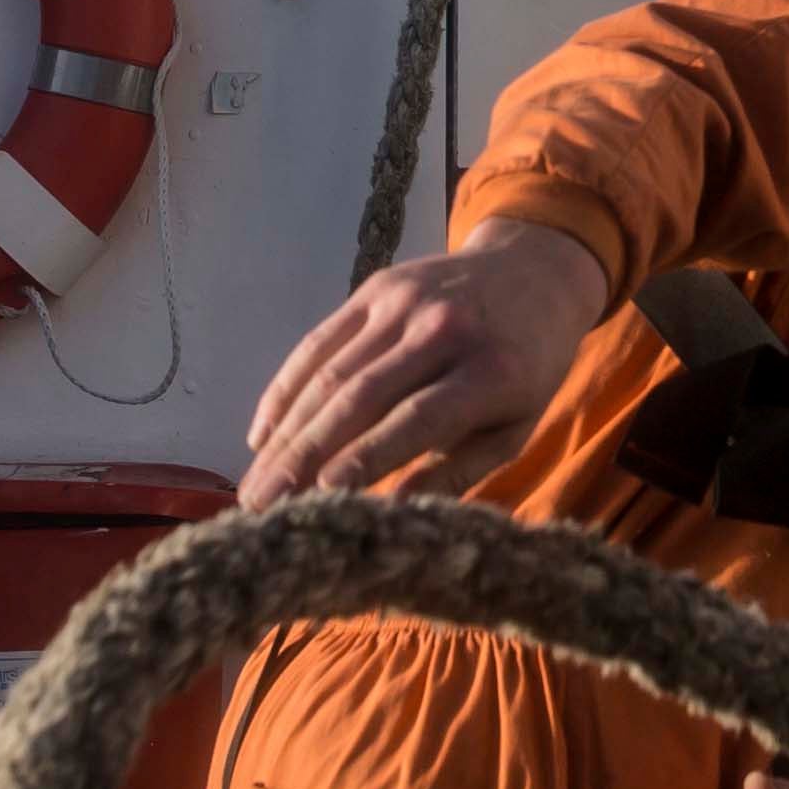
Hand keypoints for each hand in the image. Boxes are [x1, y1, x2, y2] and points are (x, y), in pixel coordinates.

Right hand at [242, 222, 611, 505]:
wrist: (534, 273)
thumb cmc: (527, 370)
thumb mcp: (515, 428)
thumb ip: (458, 473)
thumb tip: (393, 515)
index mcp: (491, 370)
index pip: (418, 416)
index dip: (368, 455)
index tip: (322, 496)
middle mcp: (442, 328)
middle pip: (360, 395)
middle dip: (305, 454)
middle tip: (262, 505)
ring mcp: (403, 302)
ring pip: (330, 371)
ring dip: (285, 431)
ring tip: (254, 483)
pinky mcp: (375, 289)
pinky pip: (319, 342)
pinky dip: (286, 389)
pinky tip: (263, 434)